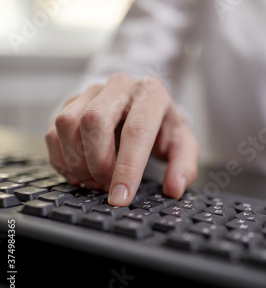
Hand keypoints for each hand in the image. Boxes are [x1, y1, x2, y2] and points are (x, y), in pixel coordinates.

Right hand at [45, 73, 198, 205]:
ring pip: (68, 123)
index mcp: (151, 93)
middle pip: (94, 120)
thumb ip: (184, 166)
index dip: (127, 168)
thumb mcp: (182, 144)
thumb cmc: (163, 127)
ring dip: (76, 161)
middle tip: (106, 187)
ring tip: (93, 182)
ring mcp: (92, 91)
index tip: (120, 197)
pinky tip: (78, 174)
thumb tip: (174, 188)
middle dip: (98, 163)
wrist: (144, 106)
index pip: (136, 130)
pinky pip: (54, 130)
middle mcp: (120, 86)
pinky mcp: (71, 102)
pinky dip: (61, 159)